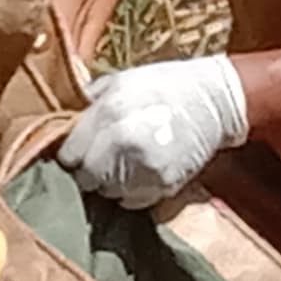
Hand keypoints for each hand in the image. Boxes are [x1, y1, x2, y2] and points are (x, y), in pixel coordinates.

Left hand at [57, 54, 248, 208]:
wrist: (216, 99)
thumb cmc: (164, 85)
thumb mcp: (121, 80)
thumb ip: (90, 104)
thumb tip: (65, 125)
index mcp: (108, 112)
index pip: (70, 153)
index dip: (72, 155)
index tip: (78, 153)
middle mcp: (123, 141)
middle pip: (86, 177)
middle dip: (89, 172)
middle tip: (100, 162)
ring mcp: (144, 165)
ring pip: (108, 192)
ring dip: (110, 183)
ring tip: (123, 166)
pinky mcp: (164, 183)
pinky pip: (133, 201)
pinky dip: (131, 192)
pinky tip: (139, 174)